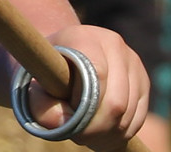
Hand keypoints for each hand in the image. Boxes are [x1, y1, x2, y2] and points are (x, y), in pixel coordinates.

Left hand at [24, 25, 147, 150]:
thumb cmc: (43, 74)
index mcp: (84, 36)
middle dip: (97, 127)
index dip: (84, 105)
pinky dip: (120, 132)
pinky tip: (101, 132)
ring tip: (85, 134)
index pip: (97, 74)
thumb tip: (66, 123)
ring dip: (108, 132)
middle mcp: (114, 44)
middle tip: (78, 136)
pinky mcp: (142, 81)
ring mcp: (132, 62)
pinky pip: (138, 117)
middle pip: (116, 100)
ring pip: (129, 112)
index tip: (68, 119)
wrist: (59, 60)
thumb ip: (41, 105)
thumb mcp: (30, 86)